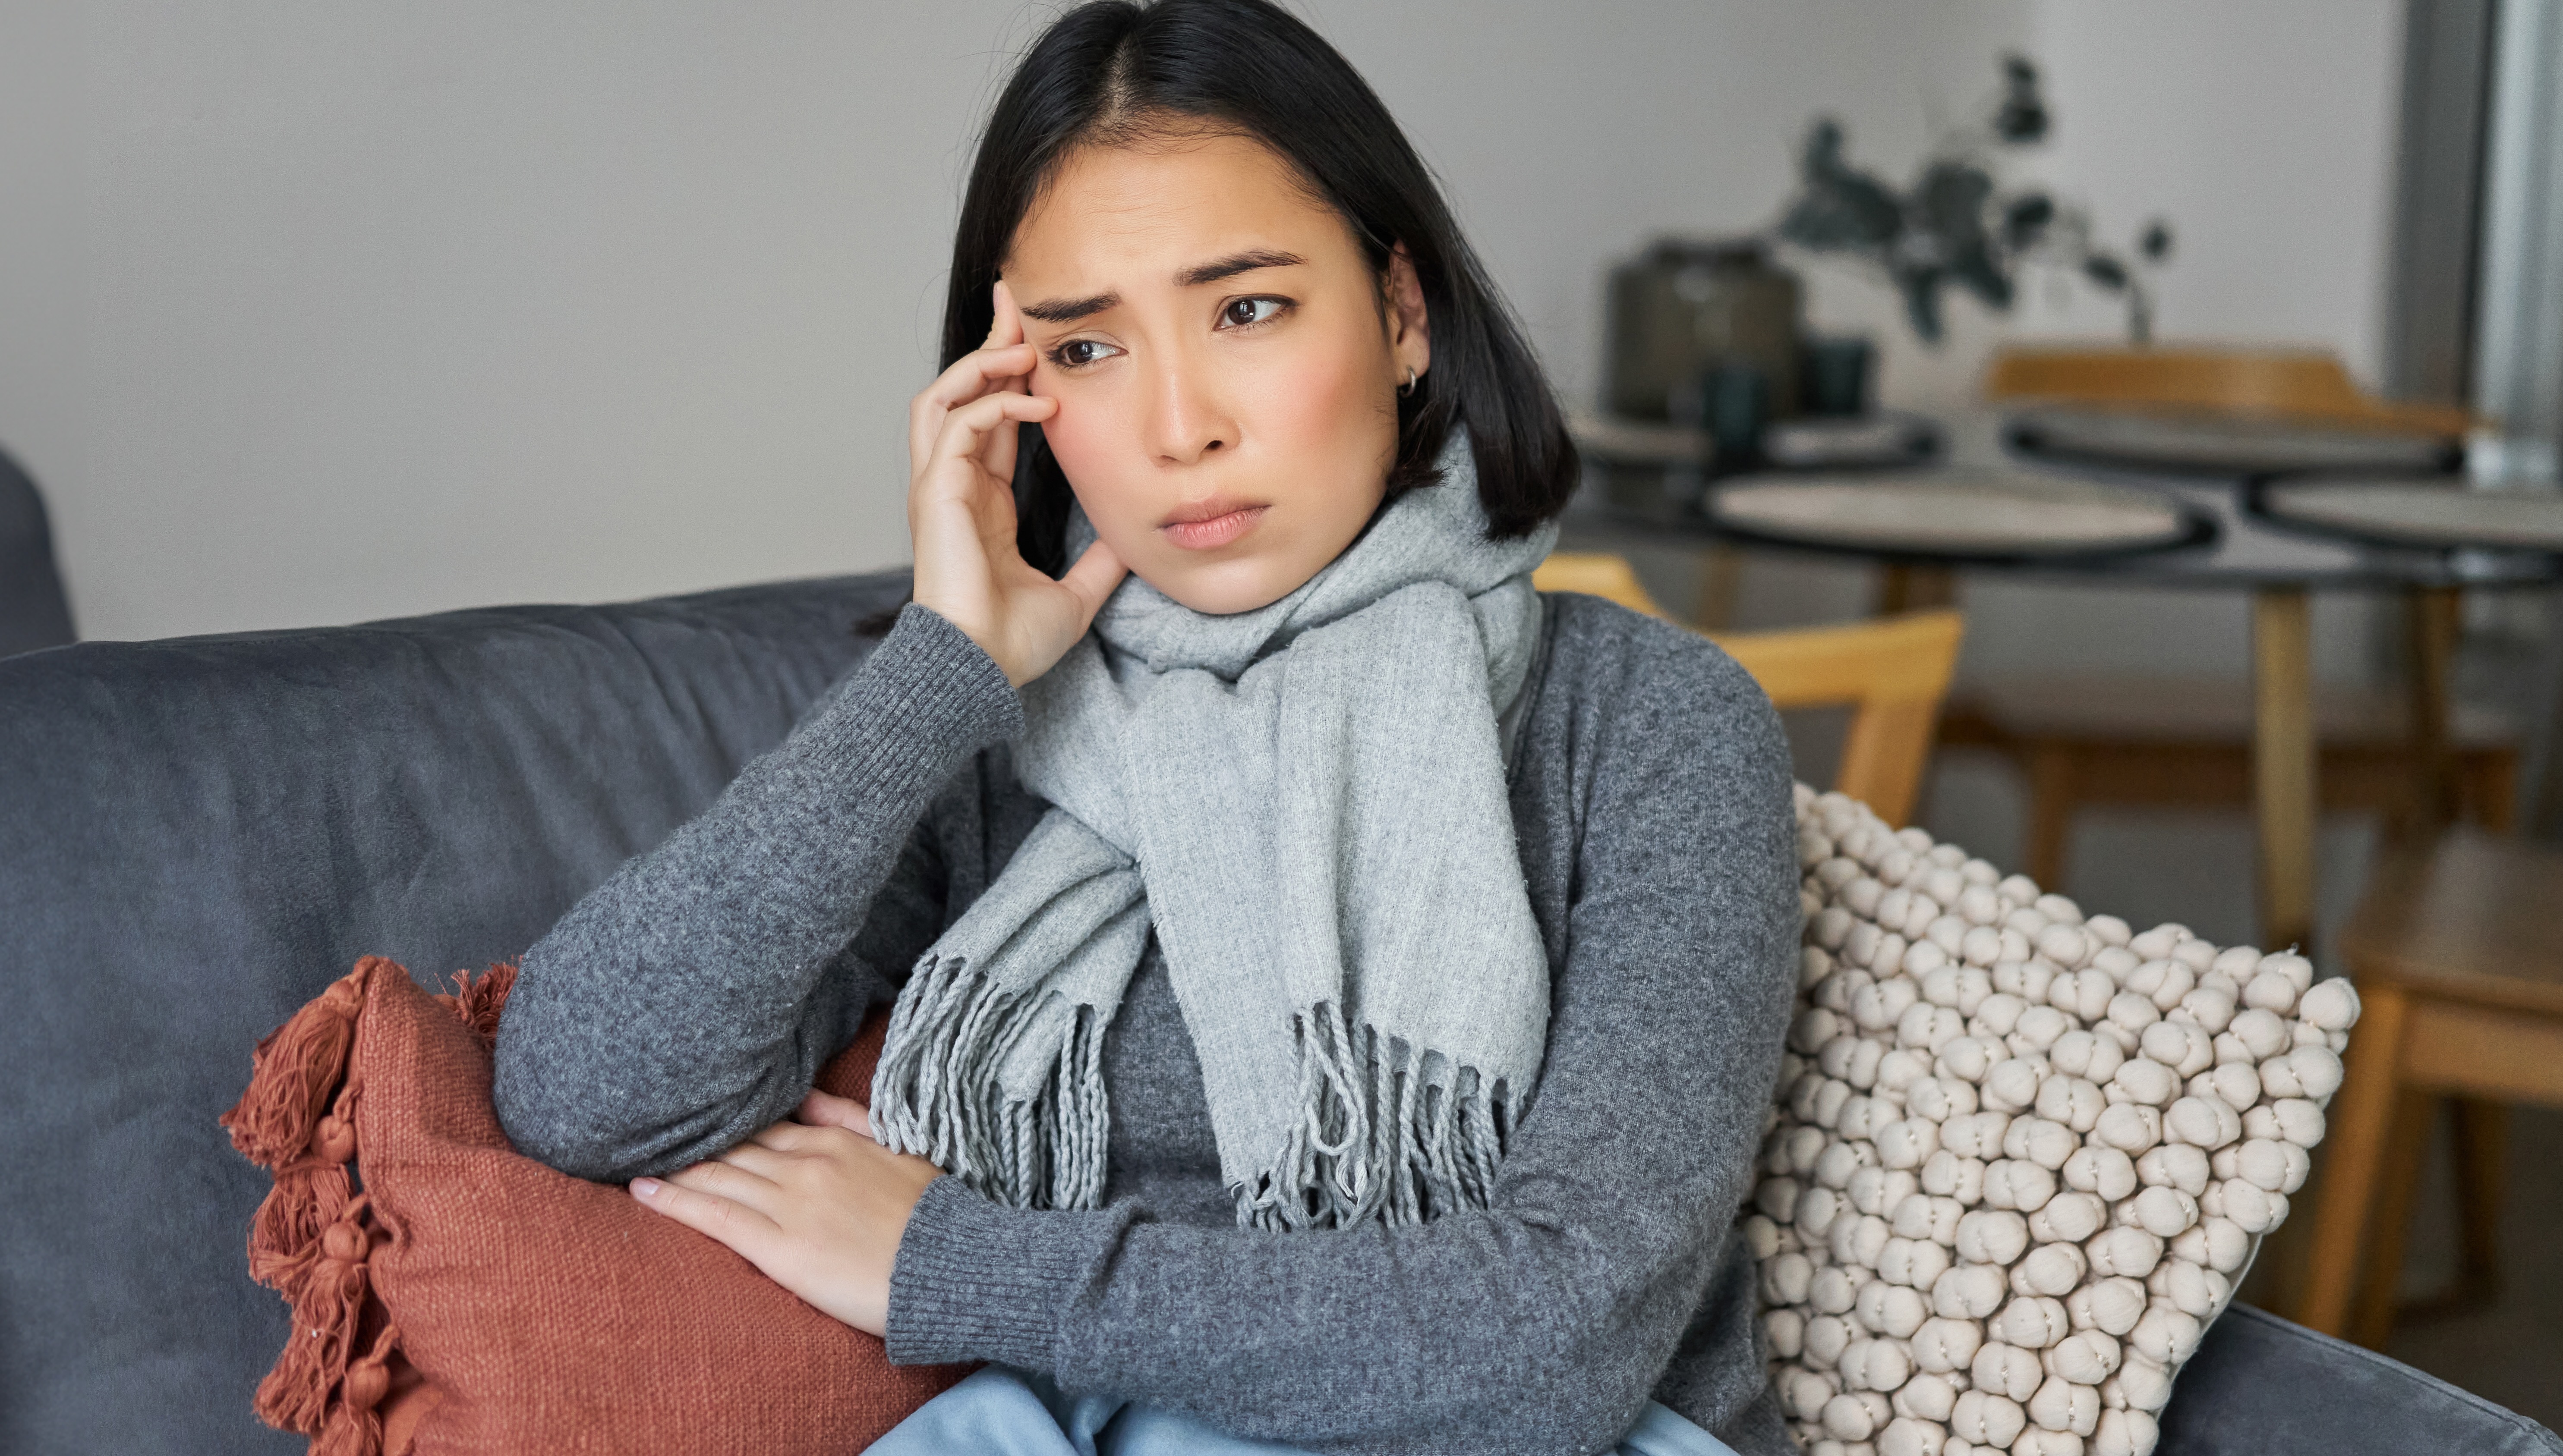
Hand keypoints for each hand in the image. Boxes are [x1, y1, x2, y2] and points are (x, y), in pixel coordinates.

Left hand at [630, 1089, 943, 1336]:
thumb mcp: (900, 1151)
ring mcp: (791, 1204)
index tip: (691, 1118)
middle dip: (689, 1140)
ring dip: (673, 1166)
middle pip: (733, 1147)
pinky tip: (644, 1191)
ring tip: (633, 1158)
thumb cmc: (933, 1217)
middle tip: (646, 1133)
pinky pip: (717, 1216)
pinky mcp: (781, 1247)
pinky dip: (676, 1201)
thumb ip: (851, 1121)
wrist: (952, 1268)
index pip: (764, 1127)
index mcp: (834, 1143)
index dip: (725, 1124)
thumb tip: (806, 1098)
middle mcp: (806, 1165)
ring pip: (717, 1175)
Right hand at [907, 279, 1125, 685]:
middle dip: (988, 346)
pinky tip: (1036, 401)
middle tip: (1018, 305)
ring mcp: (939, 487)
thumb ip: (1099, 562)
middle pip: (959, 392)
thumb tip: (1132, 540)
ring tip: (1025, 347)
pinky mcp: (935, 492)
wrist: (981, 671)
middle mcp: (954, 486)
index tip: (1039, 344)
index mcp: (979, 502)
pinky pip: (959, 424)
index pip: (990, 420)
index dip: (1012, 379)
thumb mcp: (1076, 593)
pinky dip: (994, 403)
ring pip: (944, 396)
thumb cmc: (1013, 643)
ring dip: (982, 364)